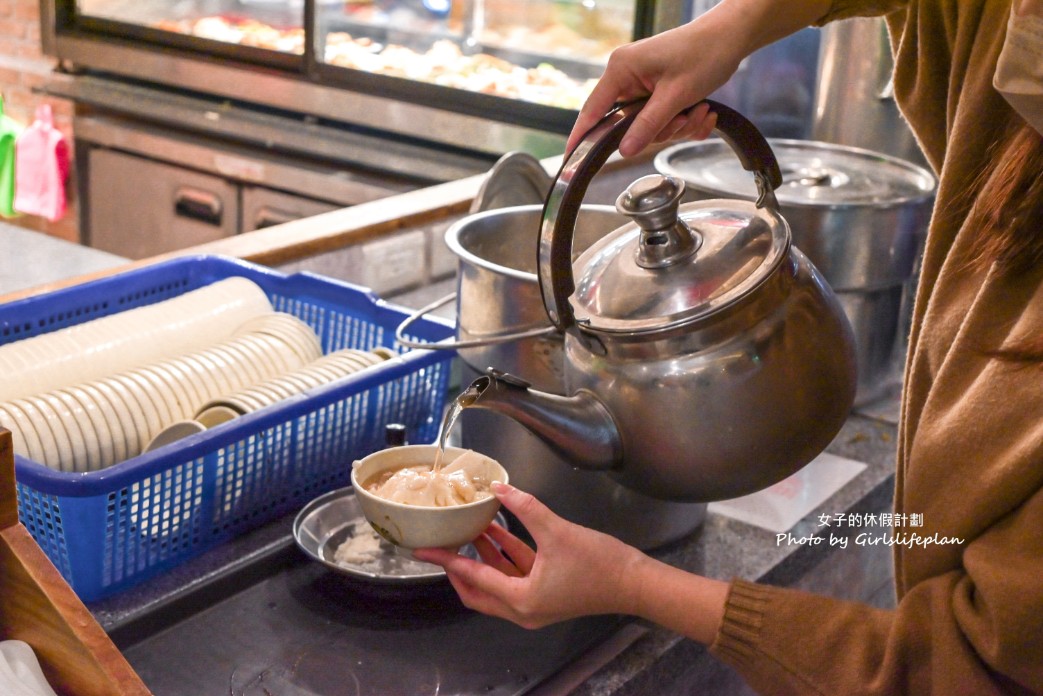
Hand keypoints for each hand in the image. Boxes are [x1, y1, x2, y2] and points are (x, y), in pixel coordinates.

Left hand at [413, 483, 647, 628]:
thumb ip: (524, 507)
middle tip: (441, 544)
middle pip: (477, 591)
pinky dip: (504, 556)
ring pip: (495, 582)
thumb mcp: (556, 530)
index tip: (423, 550)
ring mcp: (535, 603)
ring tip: (466, 528)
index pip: (473, 578)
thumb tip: (499, 488)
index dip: (446, 560)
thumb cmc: (599, 564)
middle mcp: (523, 610)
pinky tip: (495, 529)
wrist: (634, 582)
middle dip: (458, 566)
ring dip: (482, 556)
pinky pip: (515, 575)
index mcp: (521, 601)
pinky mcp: (546, 592)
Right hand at [566, 22, 735, 157]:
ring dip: (678, 125)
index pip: (593, 110)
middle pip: (628, 124)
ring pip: (649, 126)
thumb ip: (647, 125)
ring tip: (700, 110)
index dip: (582, 136)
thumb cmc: (704, 53)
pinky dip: (684, 121)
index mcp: (621, 70)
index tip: (571, 160)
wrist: (731, 37)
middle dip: (661, 129)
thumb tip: (624, 151)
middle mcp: (627, 76)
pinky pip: (662, 119)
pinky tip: (703, 112)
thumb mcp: (676, 95)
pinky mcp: (657, 90)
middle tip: (684, 118)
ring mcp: (642, 84)